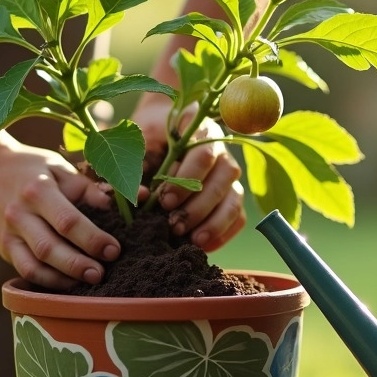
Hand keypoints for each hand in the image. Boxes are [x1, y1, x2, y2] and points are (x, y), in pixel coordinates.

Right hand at [0, 135, 120, 289]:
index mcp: (38, 190)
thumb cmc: (33, 168)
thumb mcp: (61, 169)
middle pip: (50, 248)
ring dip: (64, 278)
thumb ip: (93, 188)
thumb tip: (135, 197)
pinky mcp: (5, 248)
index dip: (92, 238)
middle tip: (102, 273)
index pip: (67, 221)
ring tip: (89, 283)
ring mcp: (9, 234)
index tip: (114, 249)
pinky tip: (69, 284)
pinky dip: (47, 281)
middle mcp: (19, 214)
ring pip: (35, 265)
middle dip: (79, 264)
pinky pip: (25, 271)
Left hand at [134, 93, 245, 252]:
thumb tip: (143, 196)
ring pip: (233, 201)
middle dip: (198, 207)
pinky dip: (223, 234)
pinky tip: (202, 245)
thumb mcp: (141, 140)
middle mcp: (222, 153)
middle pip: (222, 180)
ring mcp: (230, 176)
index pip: (203, 155)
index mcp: (202, 132)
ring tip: (192, 240)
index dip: (186, 180)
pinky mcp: (232, 196)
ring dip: (214, 224)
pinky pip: (237, 217)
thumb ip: (139, 162)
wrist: (161, 132)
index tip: (165, 200)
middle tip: (174, 225)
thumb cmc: (150, 136)